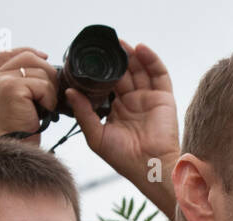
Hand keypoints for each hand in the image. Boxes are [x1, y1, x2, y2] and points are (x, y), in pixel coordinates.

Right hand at [0, 47, 59, 143]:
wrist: (13, 150)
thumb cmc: (20, 132)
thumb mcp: (17, 104)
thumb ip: (21, 84)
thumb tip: (42, 64)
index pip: (8, 53)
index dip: (29, 52)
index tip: (45, 57)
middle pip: (28, 57)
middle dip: (47, 73)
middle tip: (52, 93)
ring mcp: (1, 82)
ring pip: (40, 71)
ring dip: (50, 91)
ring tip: (44, 107)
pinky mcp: (12, 88)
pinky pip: (43, 85)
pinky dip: (49, 100)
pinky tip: (43, 112)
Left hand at [67, 40, 179, 219]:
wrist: (149, 167)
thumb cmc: (123, 158)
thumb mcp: (96, 135)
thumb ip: (83, 112)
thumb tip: (69, 91)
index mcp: (116, 110)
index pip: (108, 83)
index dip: (101, 70)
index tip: (91, 56)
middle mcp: (132, 102)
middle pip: (124, 73)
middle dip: (116, 58)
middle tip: (106, 44)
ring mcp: (149, 99)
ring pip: (140, 70)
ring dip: (131, 55)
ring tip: (120, 43)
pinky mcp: (163, 98)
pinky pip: (159, 74)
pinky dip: (152, 59)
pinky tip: (140, 48)